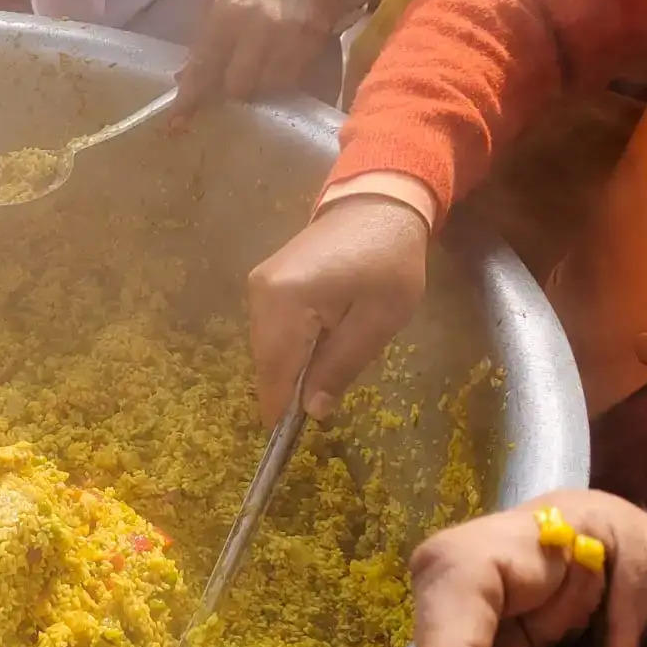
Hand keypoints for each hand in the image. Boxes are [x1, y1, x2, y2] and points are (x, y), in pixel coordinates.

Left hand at [173, 0, 344, 117]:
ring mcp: (288, 36)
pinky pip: (294, 79)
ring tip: (260, 70)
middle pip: (237, 86)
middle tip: (232, 84)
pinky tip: (281, 64)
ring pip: (268, 87)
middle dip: (231, 91)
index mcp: (224, 13)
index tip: (177, 123)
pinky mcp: (314, 41)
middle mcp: (255, 27)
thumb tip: (183, 77)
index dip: (190, 99)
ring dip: (260, 86)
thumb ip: (202, 38)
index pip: (203, 67)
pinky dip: (284, 79)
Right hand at [246, 195, 426, 424]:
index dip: (279, 408)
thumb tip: (311, 410)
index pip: (275, 369)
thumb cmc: (388, 262)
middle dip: (287, 388)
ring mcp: (257, 285)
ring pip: (266, 348)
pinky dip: (288, 348)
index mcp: (287, 300)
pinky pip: (269, 330)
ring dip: (289, 367)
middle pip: (266, 360)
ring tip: (324, 373)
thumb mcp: (379, 320)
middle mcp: (260, 293)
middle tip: (320, 406)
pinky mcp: (263, 283)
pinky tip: (316, 349)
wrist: (376, 205)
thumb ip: (341, 365)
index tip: (286, 440)